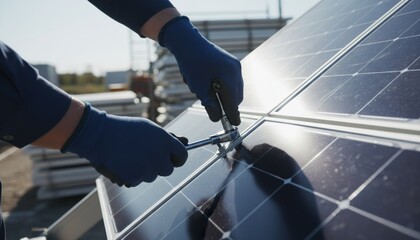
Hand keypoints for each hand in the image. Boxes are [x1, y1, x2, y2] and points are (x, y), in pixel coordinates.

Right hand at [62, 104, 187, 186]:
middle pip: (168, 169)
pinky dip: (132, 174)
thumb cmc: (126, 129)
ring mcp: (147, 169)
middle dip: (160, 165)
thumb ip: (167, 138)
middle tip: (147, 156)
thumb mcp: (149, 128)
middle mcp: (159, 156)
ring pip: (152, 175)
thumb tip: (186, 141)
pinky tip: (124, 162)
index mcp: (165, 141)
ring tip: (131, 155)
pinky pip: (138, 180)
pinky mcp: (135, 178)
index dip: (177, 158)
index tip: (172, 158)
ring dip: (145, 169)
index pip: (182, 156)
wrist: (101, 136)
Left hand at [159, 16, 242, 124]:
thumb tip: (217, 118)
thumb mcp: (198, 87)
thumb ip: (210, 104)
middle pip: (236, 96)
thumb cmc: (191, 62)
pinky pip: (231, 81)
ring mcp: (235, 65)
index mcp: (229, 75)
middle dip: (226, 104)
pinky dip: (223, 87)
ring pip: (234, 90)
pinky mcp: (231, 64)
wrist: (188, 41)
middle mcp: (236, 69)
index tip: (234, 124)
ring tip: (204, 89)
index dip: (232, 114)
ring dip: (223, 95)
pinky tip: (208, 82)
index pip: (233, 101)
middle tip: (212, 108)